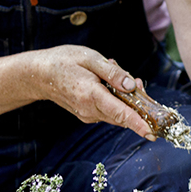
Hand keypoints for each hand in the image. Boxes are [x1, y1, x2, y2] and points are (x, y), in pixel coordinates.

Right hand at [35, 46, 155, 138]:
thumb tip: (132, 86)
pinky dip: (116, 101)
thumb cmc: (63, 62)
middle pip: (123, 115)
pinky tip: (107, 83)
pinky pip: (109, 112)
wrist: (38, 75)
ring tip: (115, 75)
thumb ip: (113, 72)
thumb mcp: (90, 58)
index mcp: (91, 95)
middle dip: (138, 103)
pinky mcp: (87, 116)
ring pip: (117, 114)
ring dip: (125, 100)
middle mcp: (90, 110)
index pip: (120, 113)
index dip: (138, 123)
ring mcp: (87, 115)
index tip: (151, 133)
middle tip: (138, 82)